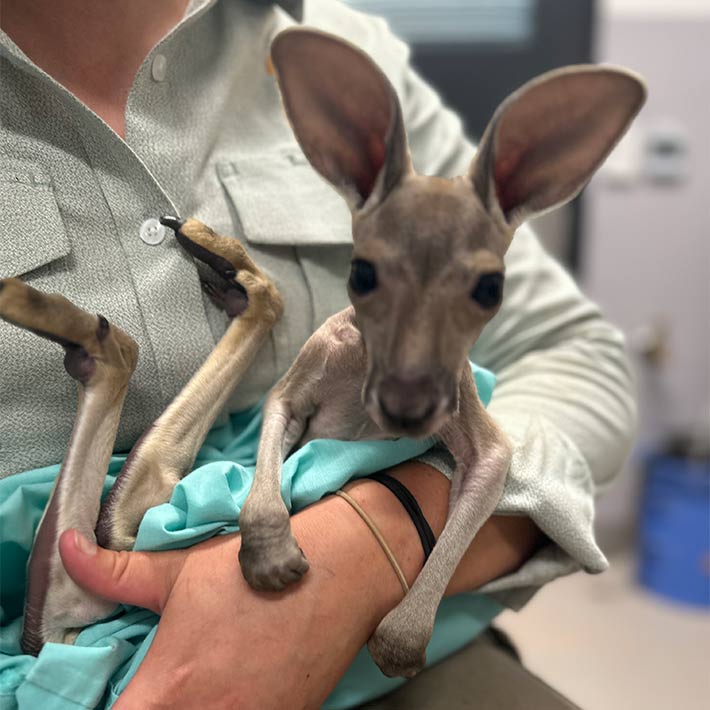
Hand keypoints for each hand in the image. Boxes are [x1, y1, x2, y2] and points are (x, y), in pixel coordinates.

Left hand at [59, 496, 399, 709]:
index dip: (108, 709)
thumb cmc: (254, 569)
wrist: (339, 570)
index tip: (116, 691)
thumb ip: (115, 572)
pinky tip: (237, 679)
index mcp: (168, 688)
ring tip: (203, 675)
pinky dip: (231, 703)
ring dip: (194, 702)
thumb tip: (67, 550)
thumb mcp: (181, 569)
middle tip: (156, 682)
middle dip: (149, 705)